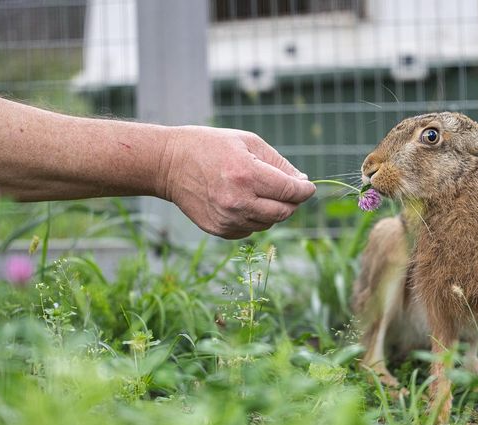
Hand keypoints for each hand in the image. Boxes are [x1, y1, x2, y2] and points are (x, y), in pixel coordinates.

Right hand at [159, 126, 315, 238]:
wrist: (169, 164)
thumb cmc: (211, 146)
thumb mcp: (248, 142)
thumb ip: (278, 163)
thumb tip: (302, 182)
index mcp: (247, 175)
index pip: (290, 191)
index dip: (305, 190)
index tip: (308, 186)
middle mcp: (239, 201)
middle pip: (284, 212)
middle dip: (293, 202)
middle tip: (289, 190)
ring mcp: (228, 219)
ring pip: (269, 223)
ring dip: (273, 210)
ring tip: (260, 192)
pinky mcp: (219, 230)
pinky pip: (250, 230)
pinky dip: (254, 219)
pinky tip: (243, 202)